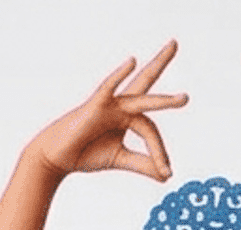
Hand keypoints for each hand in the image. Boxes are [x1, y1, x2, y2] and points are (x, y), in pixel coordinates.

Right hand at [30, 43, 186, 181]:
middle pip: (146, 83)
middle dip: (160, 63)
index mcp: (127, 118)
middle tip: (174, 42)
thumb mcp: (120, 159)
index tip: (166, 172)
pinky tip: (131, 62)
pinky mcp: (95, 105)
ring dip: (161, 100)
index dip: (160, 152)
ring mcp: (109, 104)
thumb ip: (143, 164)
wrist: (58, 157)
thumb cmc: (86, 153)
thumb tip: (167, 176)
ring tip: (182, 99)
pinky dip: (119, 75)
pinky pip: (108, 88)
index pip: (151, 131)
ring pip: (138, 96)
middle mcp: (121, 105)